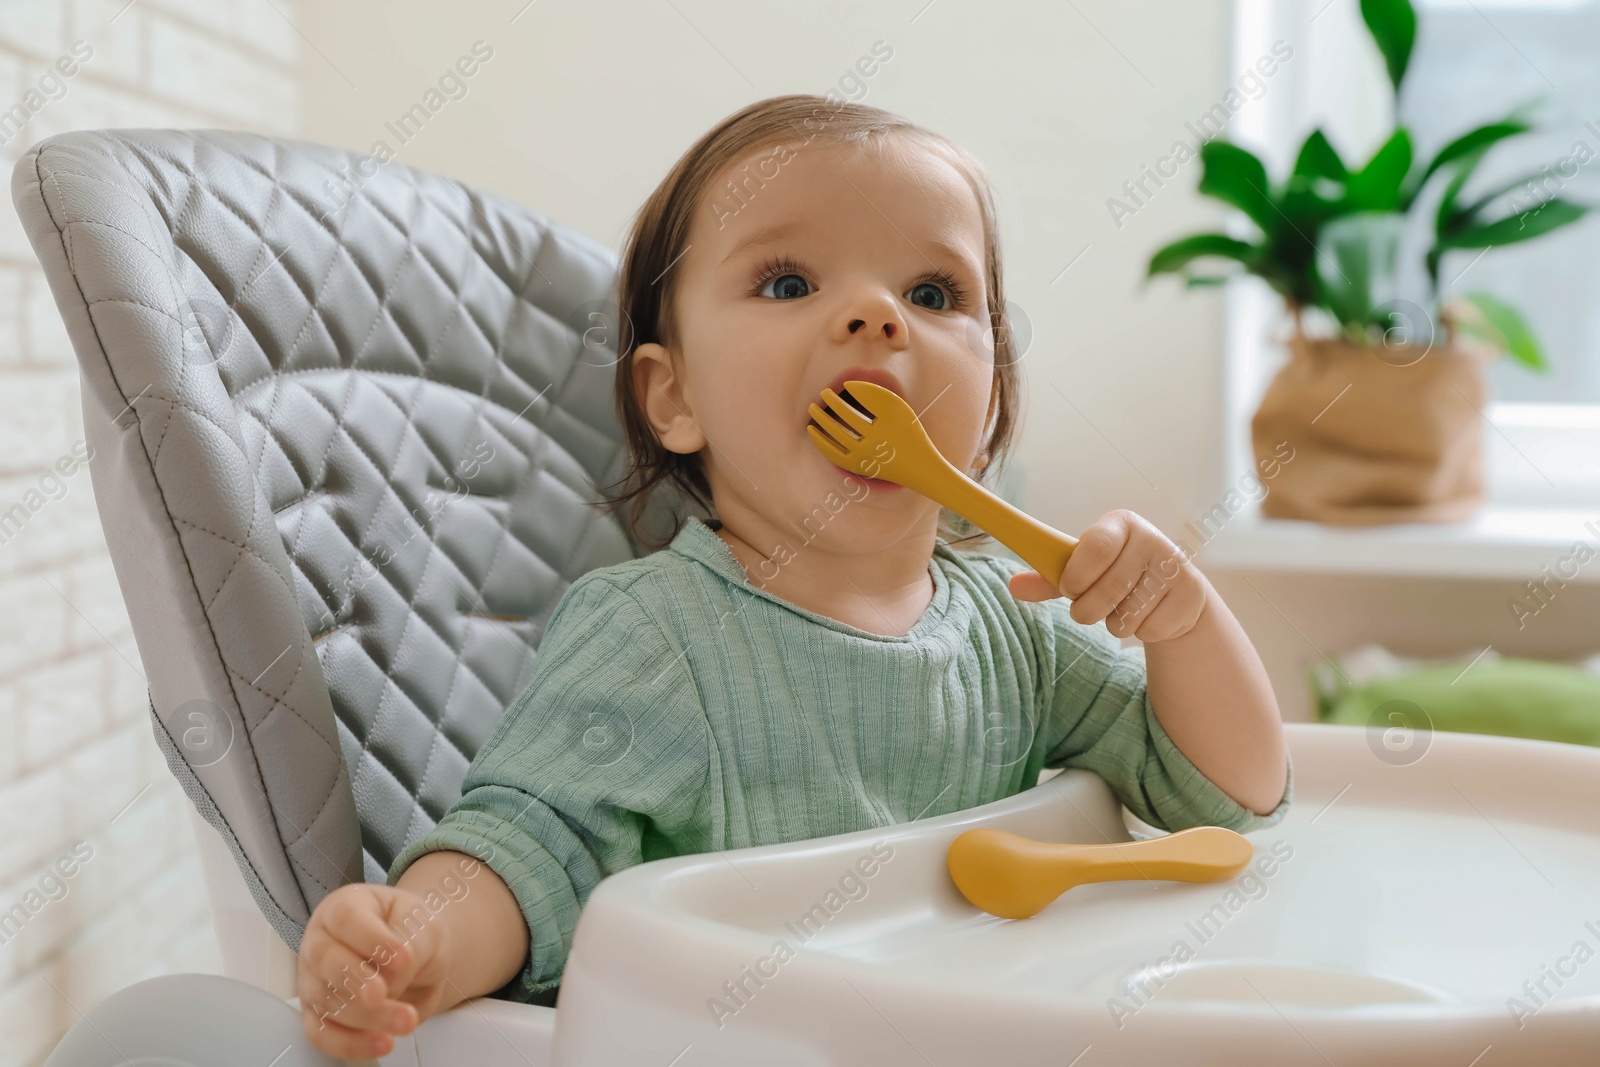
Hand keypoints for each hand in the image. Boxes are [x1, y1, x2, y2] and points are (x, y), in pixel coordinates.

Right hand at [297, 882, 452, 1059]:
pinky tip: (382, 1042)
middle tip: (385, 994)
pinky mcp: (318, 1014)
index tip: (404, 958)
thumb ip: (408, 944)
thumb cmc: (412, 931)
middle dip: (358, 981)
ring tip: (405, 1021)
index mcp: (344, 907)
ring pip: (327, 1001)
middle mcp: (321, 941)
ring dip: (367, 1017)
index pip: (347, 919)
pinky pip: (323, 1034)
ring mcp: (314, 979)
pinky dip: (351, 1043)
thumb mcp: (422, 925)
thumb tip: (389, 980)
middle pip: (327, 961)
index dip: (372, 940)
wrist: (416, 954)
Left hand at [1008, 508, 1206, 641]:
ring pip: (1128, 615)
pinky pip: (1150, 630)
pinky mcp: (1192, 596)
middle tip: (1085, 610)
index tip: (1068, 589)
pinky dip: (1141, 631)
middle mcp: (1153, 539)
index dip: (1077, 575)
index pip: (1097, 547)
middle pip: (1109, 589)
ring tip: (1121, 608)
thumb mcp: (1084, 571)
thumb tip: (1013, 586)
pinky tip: (1148, 614)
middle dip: (1087, 610)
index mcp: (1121, 524)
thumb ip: (1049, 578)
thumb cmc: (1116, 573)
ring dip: (1114, 622)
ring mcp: (1176, 567)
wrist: (1171, 588)